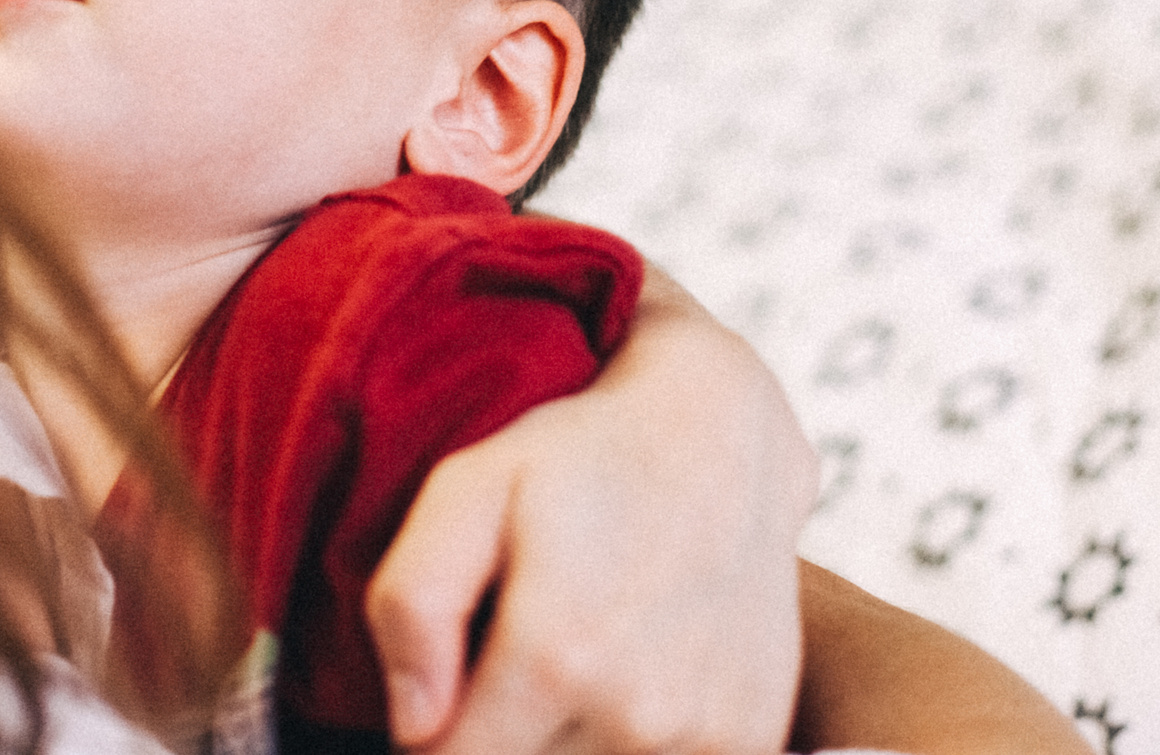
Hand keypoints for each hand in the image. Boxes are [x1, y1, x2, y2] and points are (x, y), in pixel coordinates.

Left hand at [366, 268, 813, 754]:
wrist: (722, 434)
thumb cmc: (579, 455)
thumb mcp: (467, 487)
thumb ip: (411, 603)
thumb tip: (412, 724)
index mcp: (557, 657)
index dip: (431, 734)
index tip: (445, 687)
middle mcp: (638, 715)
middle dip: (500, 734)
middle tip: (514, 655)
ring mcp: (704, 735)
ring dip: (564, 737)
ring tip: (574, 656)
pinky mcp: (748, 737)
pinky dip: (629, 738)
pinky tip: (630, 672)